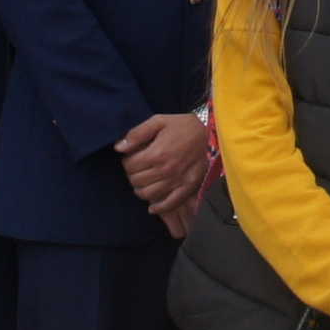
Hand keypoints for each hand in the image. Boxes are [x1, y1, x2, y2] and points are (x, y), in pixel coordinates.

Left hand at [118, 110, 207, 224]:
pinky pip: (169, 204)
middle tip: (138, 169)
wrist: (210, 132)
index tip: (132, 158)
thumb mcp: (159, 121)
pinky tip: (152, 207)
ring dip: (141, 190)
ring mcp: (177, 181)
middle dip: (132, 174)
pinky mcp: (188, 187)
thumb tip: (118, 147)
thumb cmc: (183, 126)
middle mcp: (165, 170)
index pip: (129, 166)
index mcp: (157, 153)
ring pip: (148, 194)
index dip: (126, 161)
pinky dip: (158, 208)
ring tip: (143, 182)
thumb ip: (137, 134)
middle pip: (136, 181)